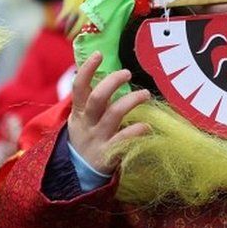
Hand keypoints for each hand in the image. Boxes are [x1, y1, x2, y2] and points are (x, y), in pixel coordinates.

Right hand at [67, 52, 150, 174]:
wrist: (78, 173)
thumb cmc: (86, 137)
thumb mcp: (81, 118)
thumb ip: (90, 98)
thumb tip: (102, 71)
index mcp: (79, 112)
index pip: (79, 87)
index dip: (87, 69)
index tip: (99, 54)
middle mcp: (87, 123)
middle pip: (97, 98)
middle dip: (112, 82)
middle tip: (127, 73)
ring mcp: (98, 138)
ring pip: (114, 115)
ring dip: (131, 101)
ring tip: (145, 94)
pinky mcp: (109, 154)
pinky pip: (124, 140)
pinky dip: (137, 131)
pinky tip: (147, 126)